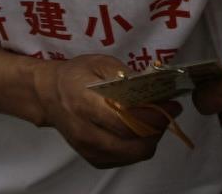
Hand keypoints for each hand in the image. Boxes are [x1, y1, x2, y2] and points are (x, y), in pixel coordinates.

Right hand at [34, 54, 181, 167]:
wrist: (49, 95)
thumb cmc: (76, 75)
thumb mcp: (100, 64)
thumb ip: (127, 77)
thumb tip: (154, 88)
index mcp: (85, 104)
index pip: (127, 121)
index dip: (155, 115)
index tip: (172, 103)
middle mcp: (86, 132)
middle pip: (134, 144)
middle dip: (157, 129)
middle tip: (166, 112)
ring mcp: (89, 150)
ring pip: (133, 155)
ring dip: (150, 139)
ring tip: (154, 119)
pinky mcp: (93, 158)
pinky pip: (126, 159)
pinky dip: (139, 146)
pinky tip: (139, 129)